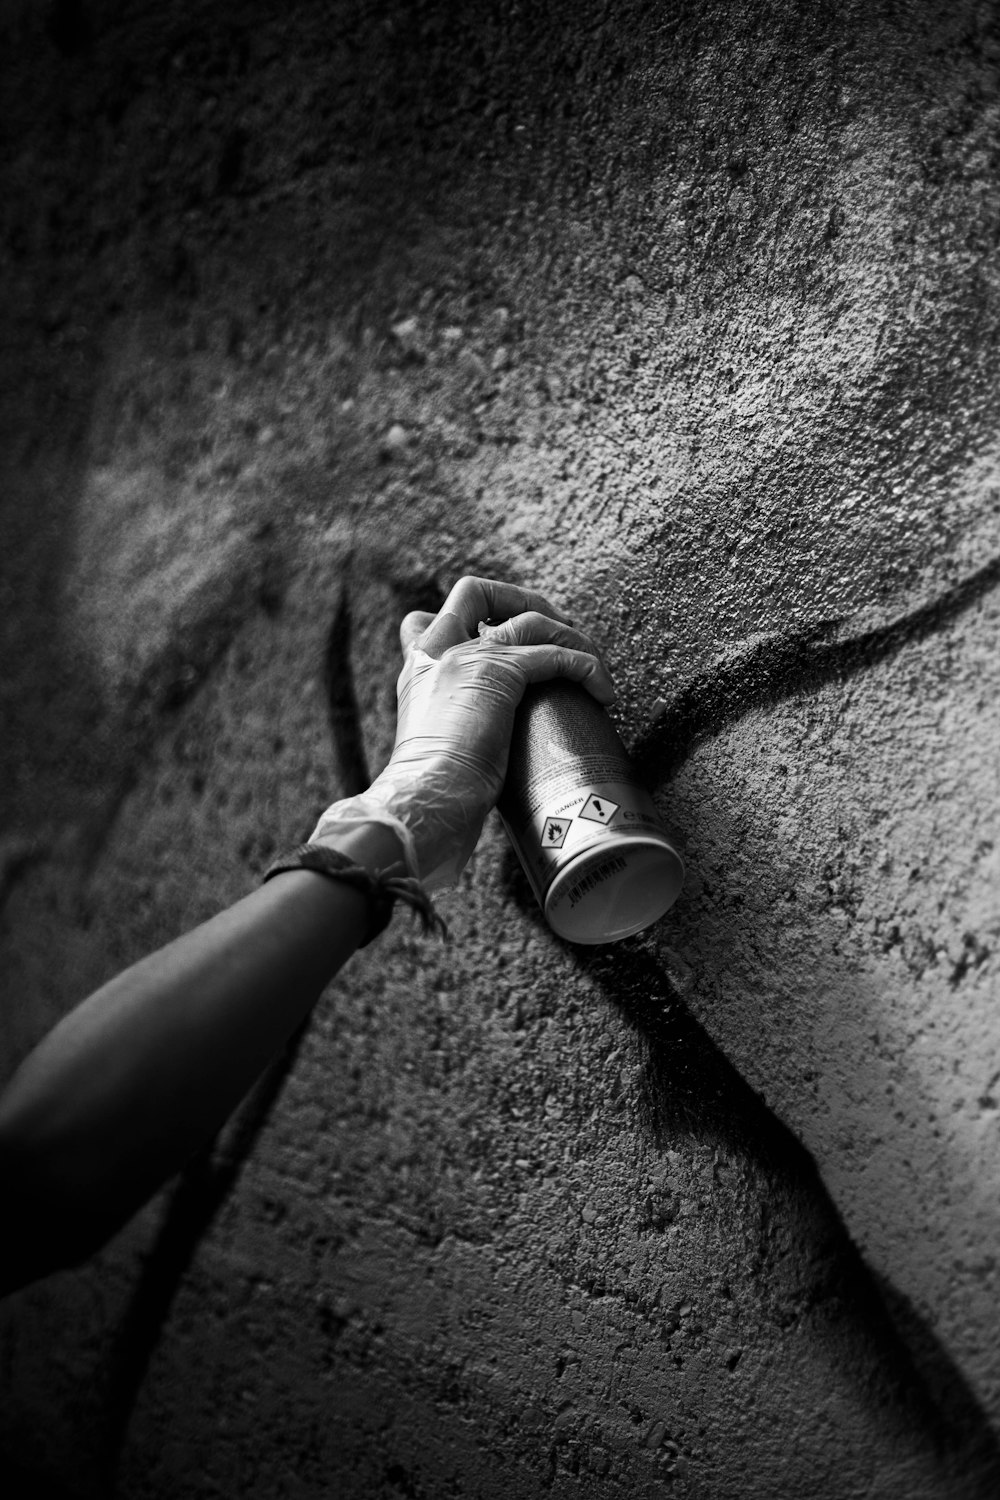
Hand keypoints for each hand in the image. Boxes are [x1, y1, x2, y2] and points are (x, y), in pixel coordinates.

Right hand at [311, 577, 614, 888]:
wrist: (423, 801)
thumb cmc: (430, 794)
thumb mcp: (432, 751)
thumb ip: (450, 733)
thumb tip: (477, 757)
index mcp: (417, 671)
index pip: (427, 619)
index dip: (468, 621)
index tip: (501, 643)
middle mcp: (435, 652)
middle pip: (475, 590)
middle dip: (522, 601)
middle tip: (556, 636)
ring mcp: (467, 657)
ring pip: (531, 619)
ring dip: (573, 638)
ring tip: (596, 671)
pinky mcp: (499, 672)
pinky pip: (557, 653)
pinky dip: (588, 667)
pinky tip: (603, 693)